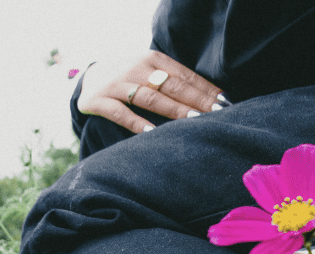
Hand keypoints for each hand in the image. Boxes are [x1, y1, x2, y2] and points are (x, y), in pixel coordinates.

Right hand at [77, 51, 226, 133]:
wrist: (88, 78)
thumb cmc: (131, 81)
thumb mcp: (152, 74)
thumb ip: (177, 83)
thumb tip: (216, 101)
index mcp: (153, 59)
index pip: (185, 76)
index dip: (206, 90)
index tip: (226, 104)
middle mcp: (136, 68)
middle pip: (172, 87)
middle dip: (197, 101)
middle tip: (218, 115)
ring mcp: (117, 84)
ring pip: (150, 98)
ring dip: (174, 110)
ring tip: (194, 121)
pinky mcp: (99, 101)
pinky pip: (121, 113)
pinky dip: (137, 123)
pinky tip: (152, 133)